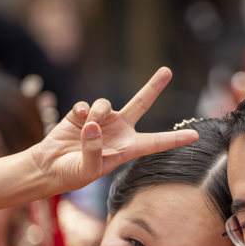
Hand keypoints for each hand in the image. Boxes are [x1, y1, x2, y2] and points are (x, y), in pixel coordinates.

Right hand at [29, 67, 198, 193]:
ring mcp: (102, 120)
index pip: (155, 143)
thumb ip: (93, 150)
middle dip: (153, 87)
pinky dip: (82, 112)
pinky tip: (77, 121)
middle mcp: (119, 131)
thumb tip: (94, 125)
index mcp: (127, 149)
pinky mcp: (83, 113)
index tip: (195, 136)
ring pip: (107, 104)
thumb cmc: (72, 174)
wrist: (49, 167)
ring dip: (97, 114)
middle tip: (167, 70)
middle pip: (141, 104)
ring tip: (86, 129)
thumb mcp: (87, 170)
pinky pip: (88, 105)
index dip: (175, 139)